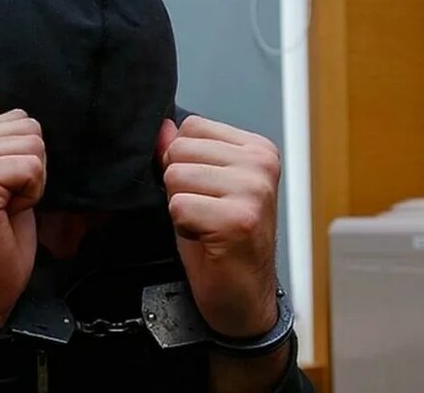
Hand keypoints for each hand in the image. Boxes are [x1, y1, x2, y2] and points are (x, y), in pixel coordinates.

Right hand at [0, 100, 43, 329]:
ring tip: (4, 208)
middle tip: (5, 202)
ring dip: (31, 183)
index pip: (19, 119)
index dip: (25, 159)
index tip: (2, 191)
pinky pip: (33, 168)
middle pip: (31, 128)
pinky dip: (32, 195)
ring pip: (35, 146)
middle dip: (31, 169)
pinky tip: (6, 214)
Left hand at [155, 115, 280, 337]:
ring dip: (180, 206)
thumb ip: (183, 155)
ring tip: (205, 225)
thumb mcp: (201, 189)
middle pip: (179, 149)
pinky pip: (178, 205)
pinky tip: (206, 239)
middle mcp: (261, 165)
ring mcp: (253, 190)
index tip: (206, 192)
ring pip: (175, 176)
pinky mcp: (238, 219)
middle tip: (205, 212)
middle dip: (179, 185)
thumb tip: (162, 128)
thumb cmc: (224, 244)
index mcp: (258, 150)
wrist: (242, 298)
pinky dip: (182, 227)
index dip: (184, 162)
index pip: (192, 126)